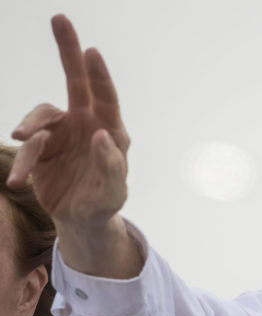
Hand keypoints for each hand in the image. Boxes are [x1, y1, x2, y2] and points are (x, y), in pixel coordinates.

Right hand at [9, 15, 141, 277]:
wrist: (81, 220)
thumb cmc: (105, 203)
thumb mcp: (114, 192)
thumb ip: (111, 165)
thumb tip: (102, 136)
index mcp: (111, 132)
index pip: (106, 98)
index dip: (98, 75)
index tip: (91, 51)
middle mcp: (87, 124)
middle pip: (76, 81)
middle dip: (68, 49)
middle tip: (60, 18)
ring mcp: (62, 132)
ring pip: (40, 116)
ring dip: (30, 127)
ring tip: (23, 143)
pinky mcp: (41, 147)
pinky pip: (27, 146)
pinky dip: (21, 161)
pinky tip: (18, 182)